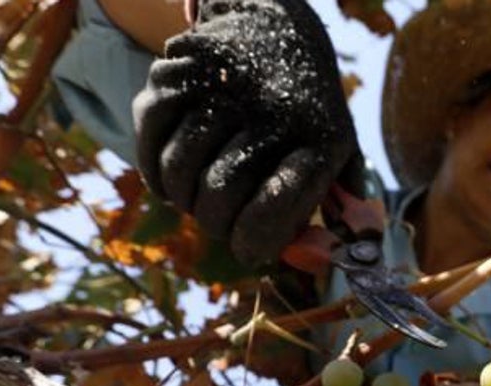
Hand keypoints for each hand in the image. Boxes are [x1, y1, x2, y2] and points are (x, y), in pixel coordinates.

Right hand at [133, 0, 357, 265]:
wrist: (280, 22)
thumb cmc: (309, 108)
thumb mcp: (340, 148)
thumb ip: (335, 206)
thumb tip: (322, 257)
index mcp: (318, 142)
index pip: (269, 216)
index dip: (250, 244)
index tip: (245, 247)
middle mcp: (272, 112)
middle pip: (217, 197)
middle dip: (211, 223)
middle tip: (216, 223)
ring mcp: (225, 87)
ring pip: (178, 168)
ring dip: (180, 195)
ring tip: (194, 195)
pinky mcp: (184, 68)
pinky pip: (150, 132)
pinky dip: (151, 164)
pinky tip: (168, 175)